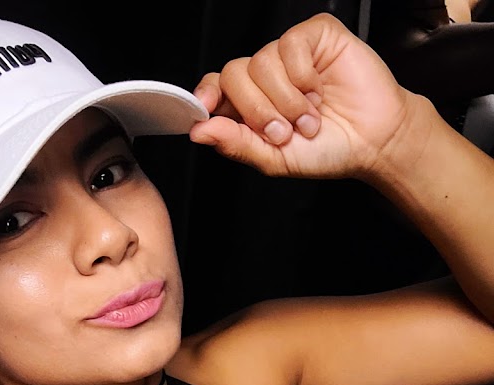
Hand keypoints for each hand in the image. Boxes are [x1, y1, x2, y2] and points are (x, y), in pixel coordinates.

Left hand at [190, 14, 427, 181]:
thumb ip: (237, 144)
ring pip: (261, 63)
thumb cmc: (328, 150)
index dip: (208, 95)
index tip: (205, 109)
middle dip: (257, 110)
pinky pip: (290, 45)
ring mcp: (290, 53)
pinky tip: (319, 91)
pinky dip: (302, 76)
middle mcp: (267, 75)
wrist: (374, 141)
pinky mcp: (315, 35)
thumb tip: (199, 132)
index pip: (217, 87)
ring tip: (310, 118)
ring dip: (287, 100)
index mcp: (253, 103)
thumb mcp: (275, 159)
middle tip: (284, 132)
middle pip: (235, 75)